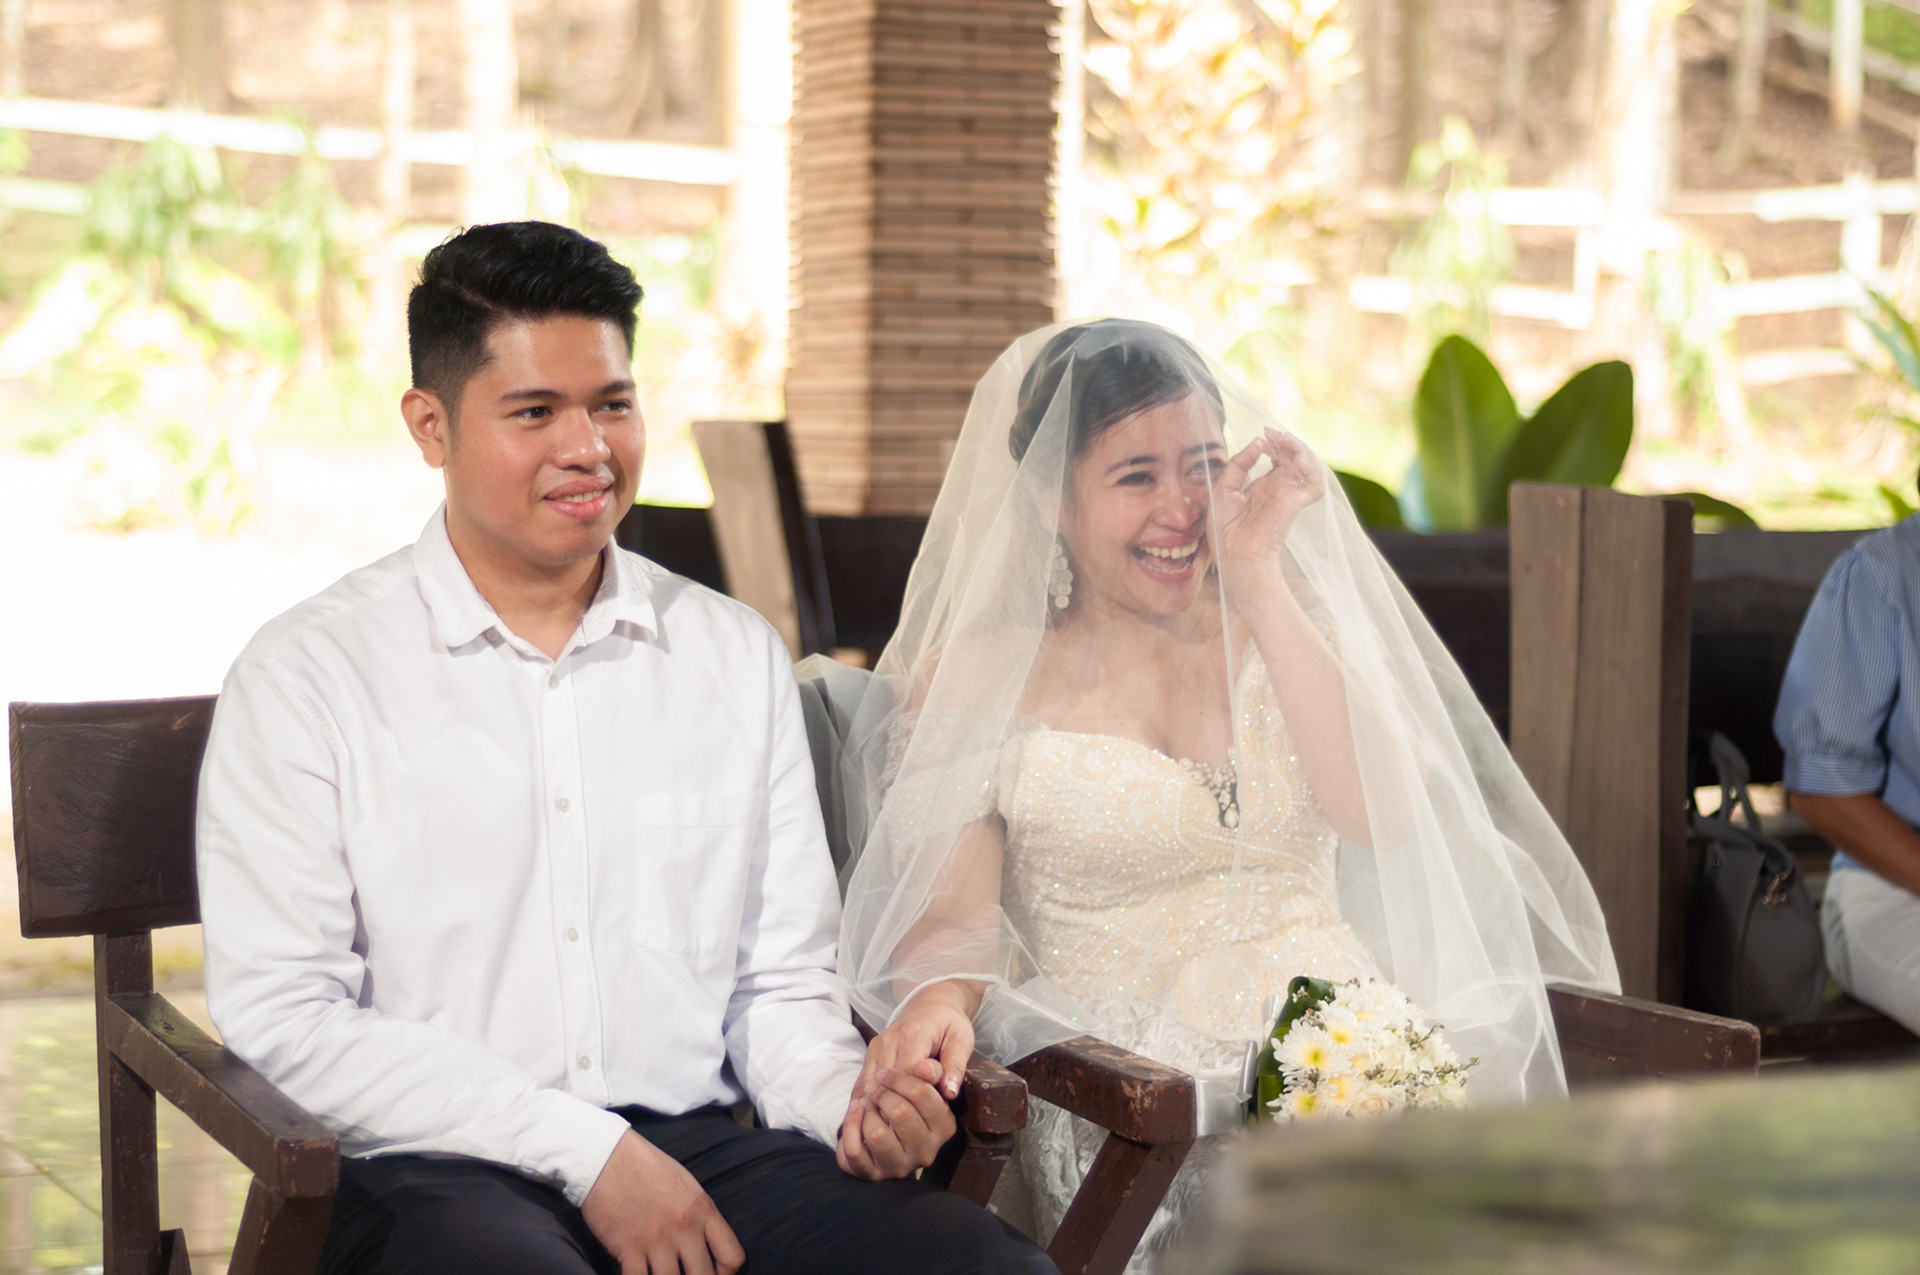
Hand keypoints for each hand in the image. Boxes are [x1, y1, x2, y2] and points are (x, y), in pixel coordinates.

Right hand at [582, 1130, 744, 1274]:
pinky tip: (636, 1273)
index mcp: (703, 1210)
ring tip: (659, 1273)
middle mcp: (685, 1227)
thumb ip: (699, 1216)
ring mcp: (657, 1239)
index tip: (712, 1274)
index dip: (725, 1274)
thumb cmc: (646, 1167)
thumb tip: (705, 1243)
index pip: (732, 1257)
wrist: (606, 1155)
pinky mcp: (627, 1247)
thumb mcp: (686, 1185)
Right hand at [835, 983, 973, 1179]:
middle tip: (893, 1137)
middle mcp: (890, 1038)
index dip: (910, 1101)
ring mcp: (878, 1044)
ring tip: (877, 1134)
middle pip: (885, 1082)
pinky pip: (864, 1079)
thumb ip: (955, 1065)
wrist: (932, 1002)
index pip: (907, 1074)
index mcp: (914, 1034)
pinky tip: (866, 1119)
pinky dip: (865, 1100)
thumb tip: (949, 1093)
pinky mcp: (872, 1050)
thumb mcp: (962, 1040)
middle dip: (889, 1109)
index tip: (914, 1125)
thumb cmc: (951, 1024)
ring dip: (873, 1108)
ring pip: (869, 1082)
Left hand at [836, 1054, 959, 1179]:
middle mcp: (927, 1152)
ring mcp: (900, 1167)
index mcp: (945, 1128)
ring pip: (877, 1134)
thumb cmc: (908, 1102)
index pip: (923, 1093)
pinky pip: (855, 1152)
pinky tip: (855, 1114)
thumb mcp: (924, 1082)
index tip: (885, 1073)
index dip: (898, 1078)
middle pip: (900, 1112)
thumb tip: (925, 1067)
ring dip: (867, 1112)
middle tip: (874, 1088)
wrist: (887, 1133)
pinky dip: (849, 1126)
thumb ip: (931, 1070)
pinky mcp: (874, 1175)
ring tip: (867, 1104)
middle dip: (881, 1093)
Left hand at [1212, 428, 1323, 611]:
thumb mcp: (1223, 487)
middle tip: (1272, 434)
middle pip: (1295, 457)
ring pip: (1309, 465)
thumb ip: (1239, 464)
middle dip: (1286, 441)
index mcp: (1265, 486)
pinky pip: (1315, 481)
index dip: (1273, 443)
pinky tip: (1293, 459)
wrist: (1233, 553)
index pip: (1279, 458)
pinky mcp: (1296, 501)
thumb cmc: (1226, 529)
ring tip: (1283, 441)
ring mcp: (1290, 494)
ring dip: (1299, 448)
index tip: (1262, 436)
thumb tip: (1258, 444)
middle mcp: (1280, 488)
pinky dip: (1310, 467)